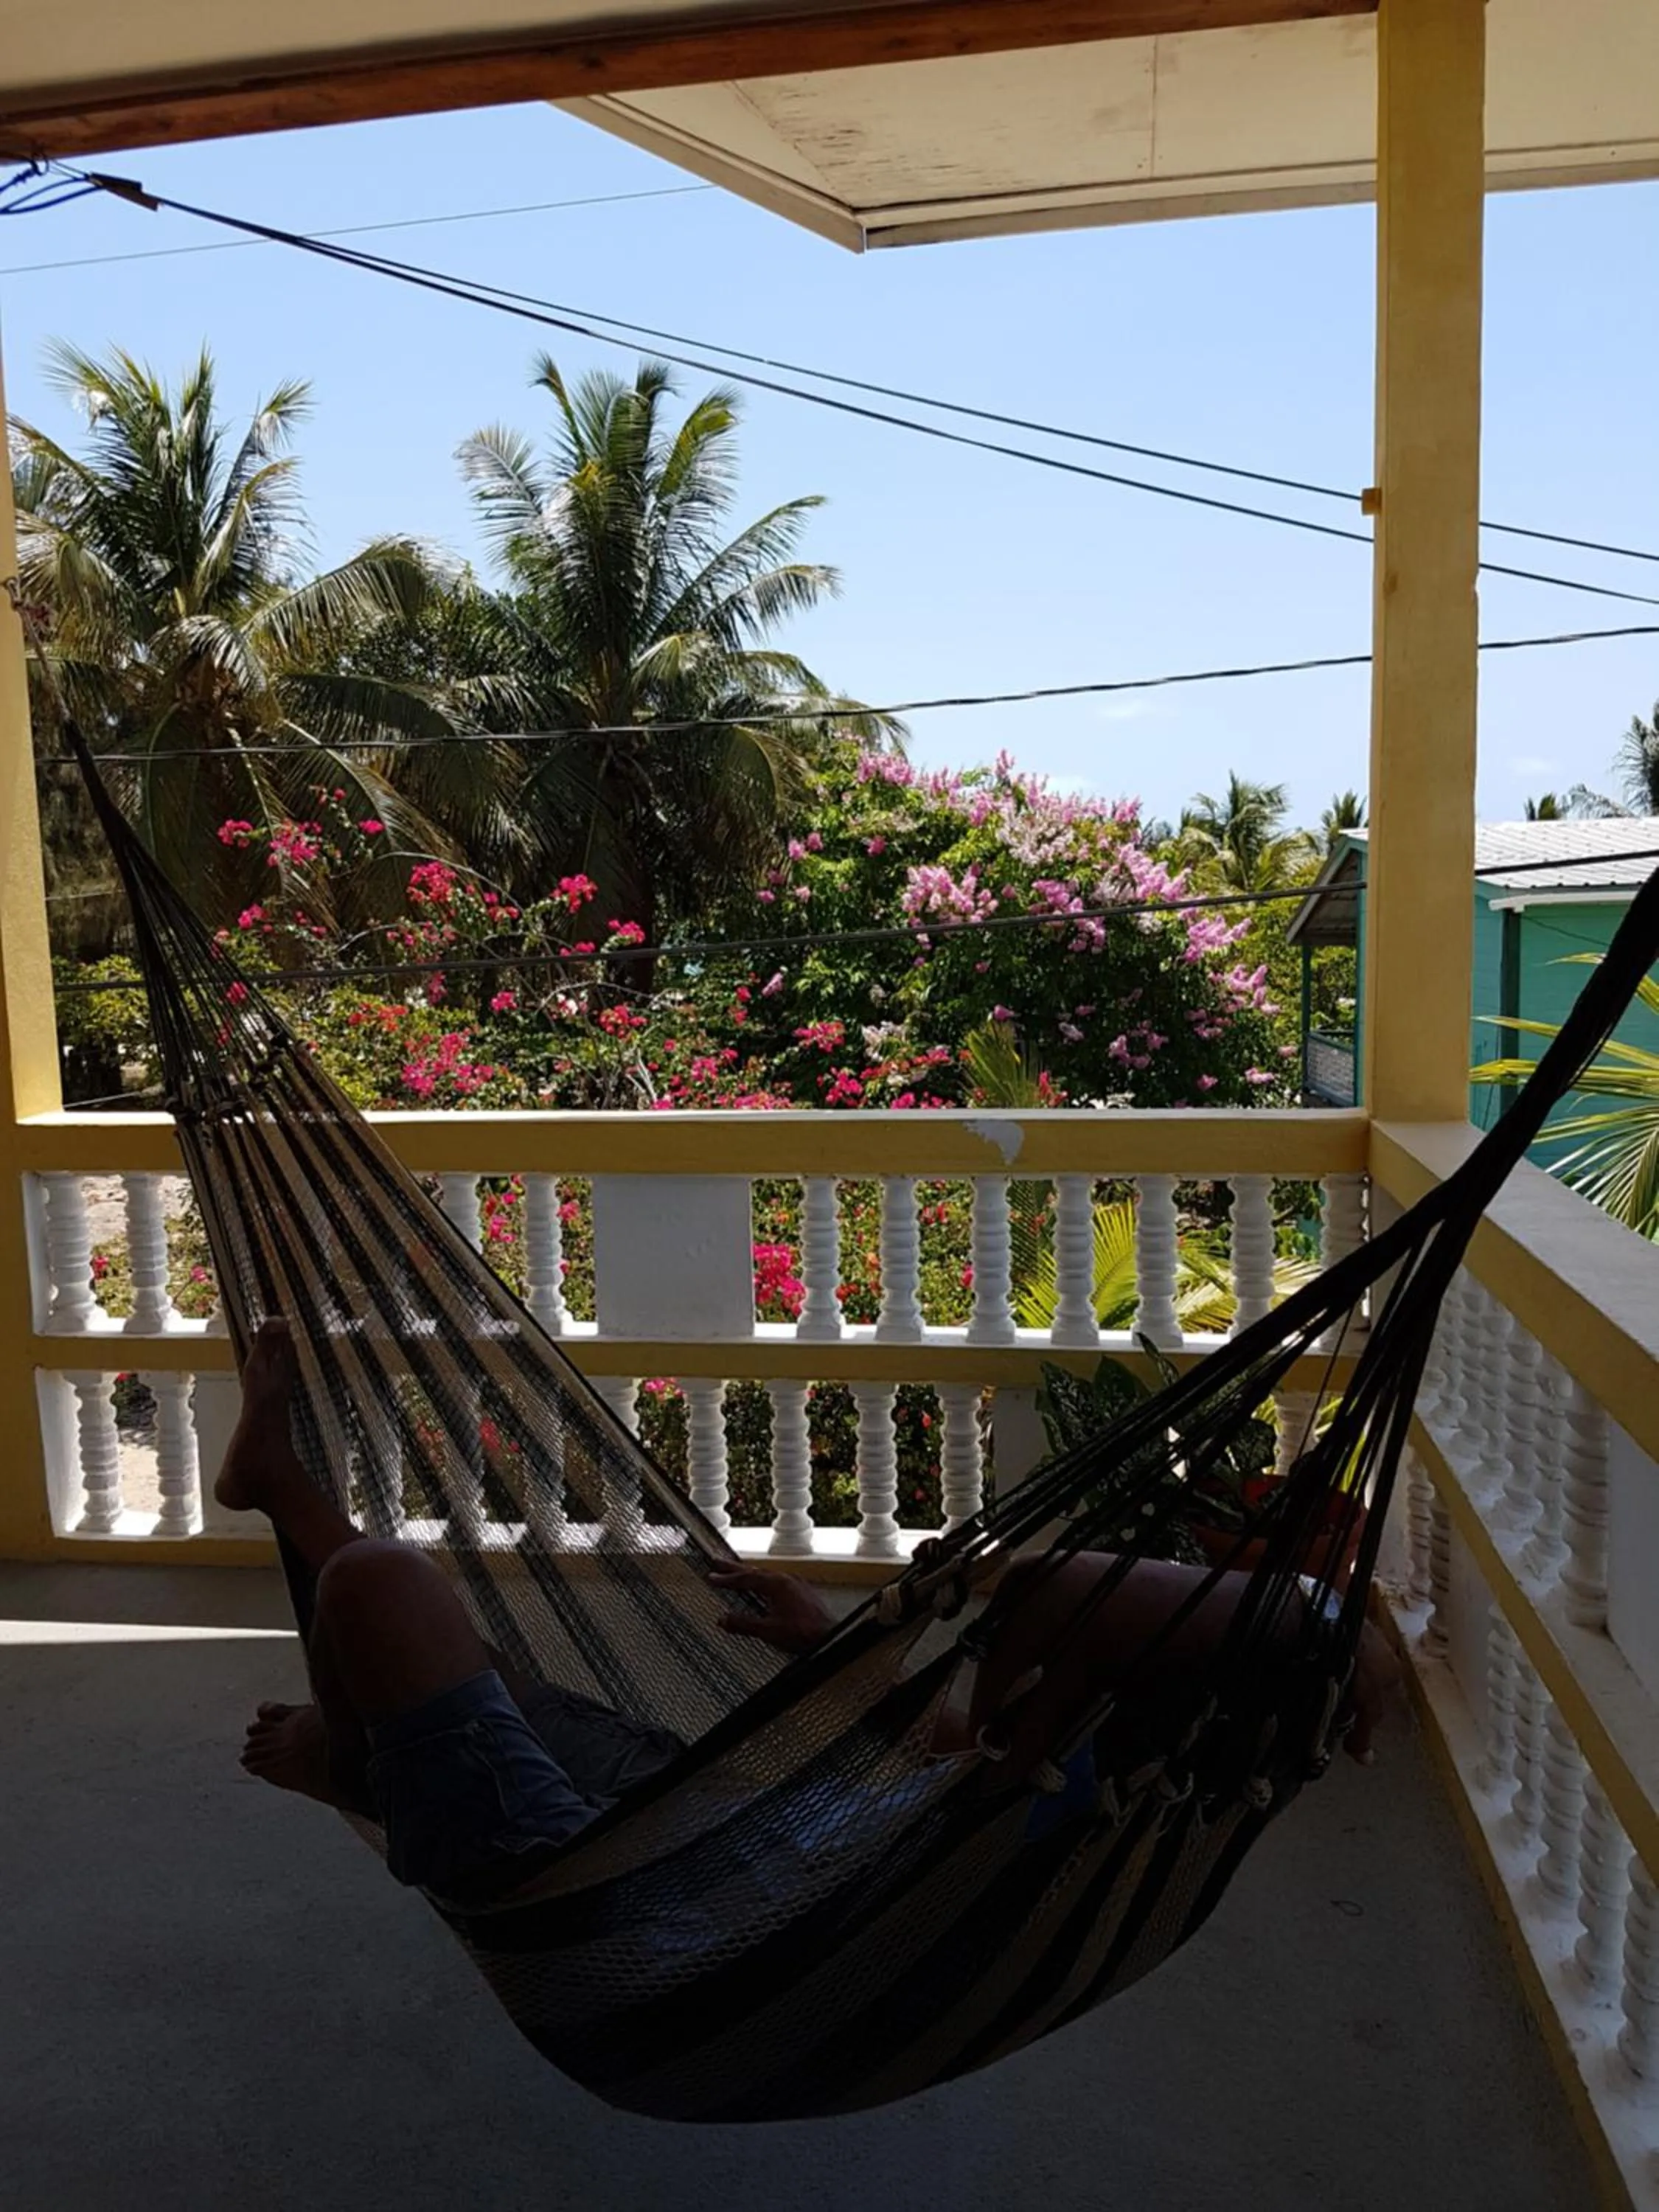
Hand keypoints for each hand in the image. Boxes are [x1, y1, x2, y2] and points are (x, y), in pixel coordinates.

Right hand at [709, 1564, 836, 1654]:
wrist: (830, 1637)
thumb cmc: (803, 1633)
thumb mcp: (768, 1631)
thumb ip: (744, 1624)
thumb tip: (722, 1620)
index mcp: (776, 1584)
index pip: (745, 1579)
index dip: (727, 1578)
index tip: (712, 1576)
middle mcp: (786, 1579)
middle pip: (755, 1572)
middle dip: (735, 1568)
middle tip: (718, 1562)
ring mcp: (796, 1584)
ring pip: (768, 1575)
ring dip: (751, 1574)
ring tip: (738, 1572)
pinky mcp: (803, 1592)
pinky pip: (778, 1581)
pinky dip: (765, 1581)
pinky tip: (765, 1587)